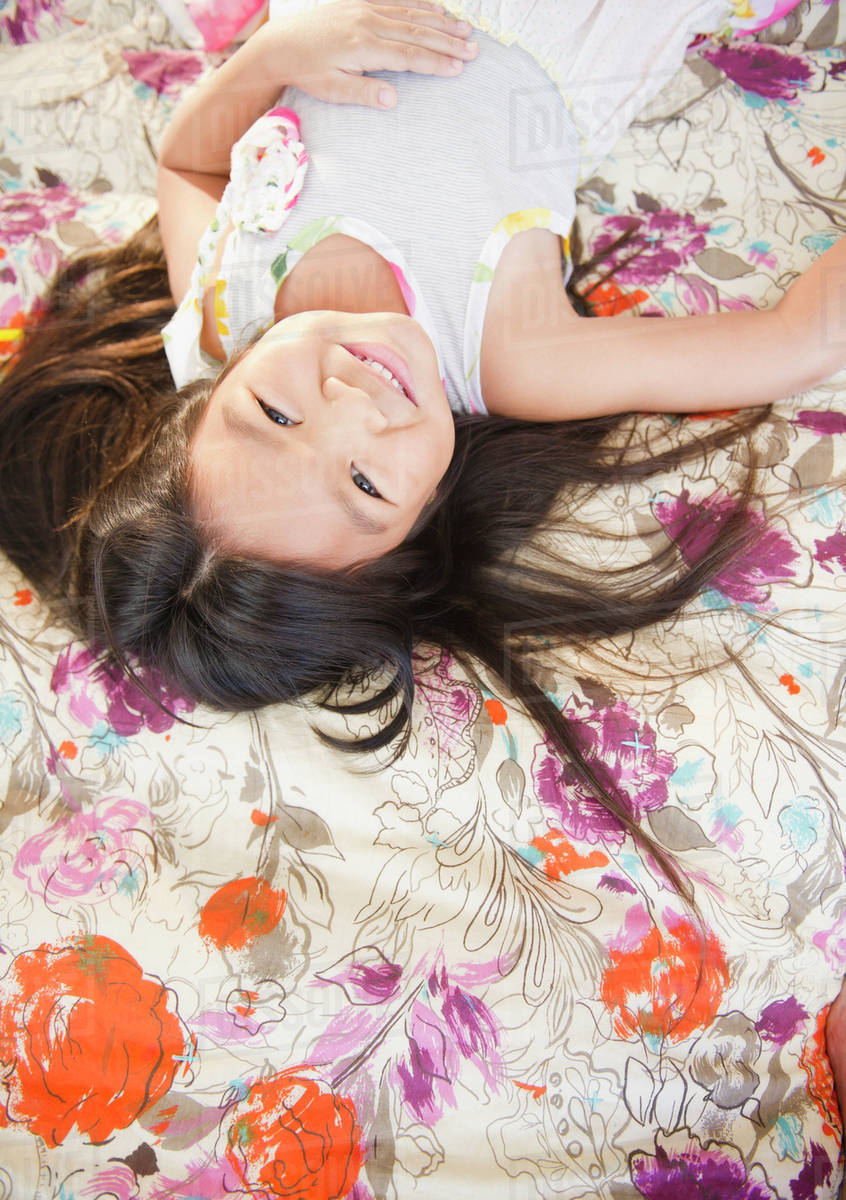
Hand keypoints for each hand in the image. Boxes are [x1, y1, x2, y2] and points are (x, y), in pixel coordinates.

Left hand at [255, 0, 477, 107]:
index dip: (435, 61)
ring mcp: (365, 8)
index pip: (408, 55)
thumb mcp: (333, 90)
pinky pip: (397, 1)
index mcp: (363, 46)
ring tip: (465, 30)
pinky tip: (438, 9)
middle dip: (447, 41)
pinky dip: (420, 4)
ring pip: (411, 14)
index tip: (458, 68)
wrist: (282, 43)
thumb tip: (393, 99)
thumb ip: (364, 93)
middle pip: (416, 32)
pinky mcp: (361, 2)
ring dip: (440, 22)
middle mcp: (367, 22)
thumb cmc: (307, 70)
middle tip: (473, 49)